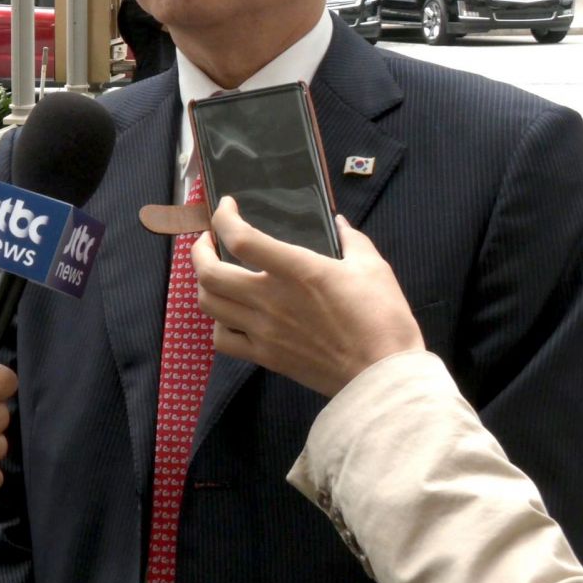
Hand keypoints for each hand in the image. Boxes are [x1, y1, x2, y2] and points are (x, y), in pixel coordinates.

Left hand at [193, 197, 423, 397]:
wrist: (383, 375)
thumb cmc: (382, 317)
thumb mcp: (372, 267)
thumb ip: (351, 240)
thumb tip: (339, 224)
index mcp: (296, 270)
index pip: (240, 239)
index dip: (223, 218)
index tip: (227, 206)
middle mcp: (271, 299)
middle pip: (209, 274)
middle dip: (198, 252)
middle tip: (208, 241)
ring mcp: (264, 331)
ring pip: (210, 306)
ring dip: (204, 284)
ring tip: (214, 274)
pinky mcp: (267, 357)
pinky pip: (224, 340)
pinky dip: (218, 323)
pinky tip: (230, 314)